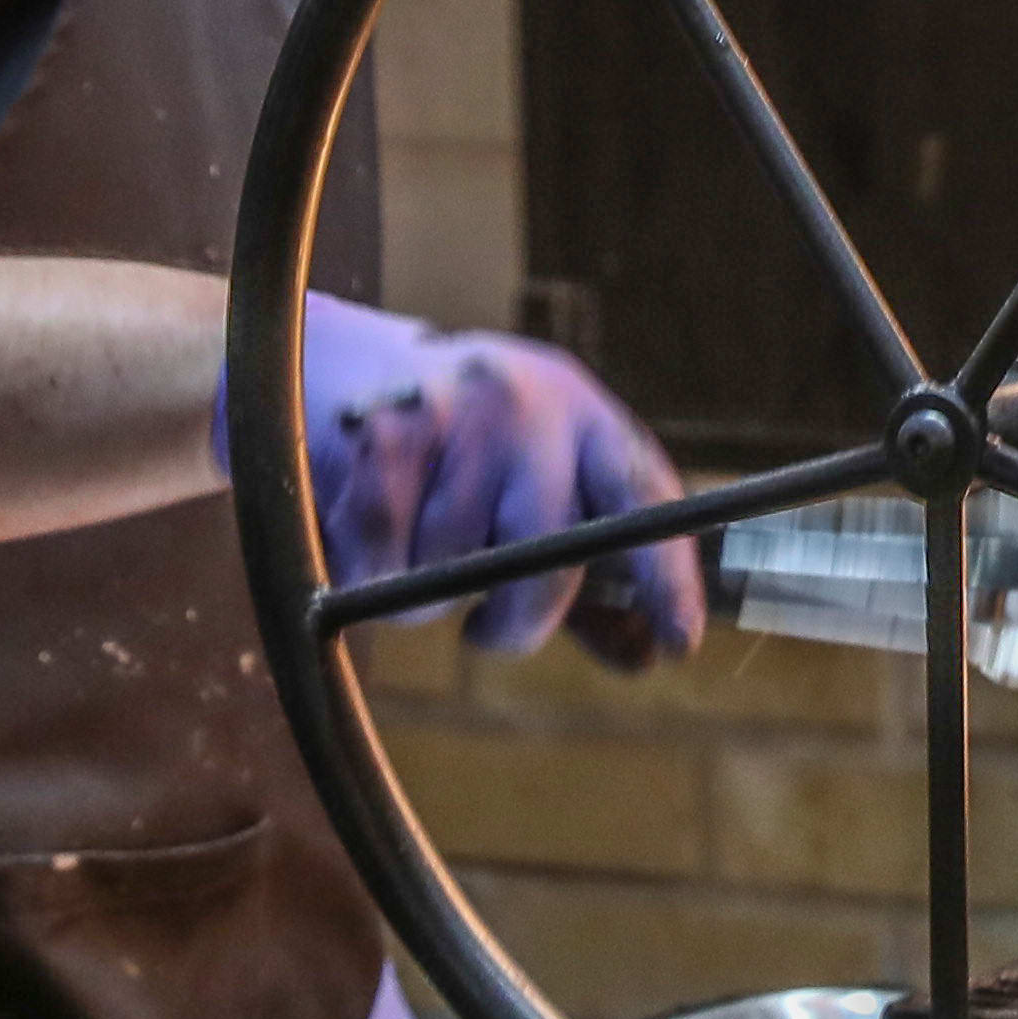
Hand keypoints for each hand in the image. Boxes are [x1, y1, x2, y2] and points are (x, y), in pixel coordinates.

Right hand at [267, 299, 708, 665]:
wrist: (338, 362)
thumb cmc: (462, 452)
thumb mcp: (539, 488)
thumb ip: (589, 577)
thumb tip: (644, 657)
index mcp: (587, 420)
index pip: (646, 501)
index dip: (668, 576)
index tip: (679, 641)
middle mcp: (531, 406)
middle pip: (546, 556)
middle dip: (516, 621)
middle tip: (488, 630)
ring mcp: (456, 412)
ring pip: (451, 571)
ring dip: (427, 597)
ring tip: (416, 548)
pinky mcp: (381, 435)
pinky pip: (382, 562)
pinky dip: (371, 579)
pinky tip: (370, 543)